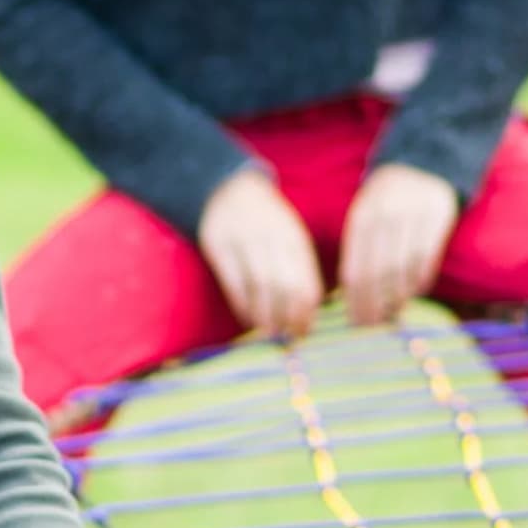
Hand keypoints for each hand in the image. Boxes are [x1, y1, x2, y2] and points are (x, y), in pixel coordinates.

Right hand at [195, 168, 324, 341]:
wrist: (227, 189)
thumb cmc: (266, 221)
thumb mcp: (290, 235)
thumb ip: (300, 268)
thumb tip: (309, 313)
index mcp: (293, 238)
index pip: (306, 283)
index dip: (306, 314)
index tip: (304, 332)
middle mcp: (270, 238)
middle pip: (283, 288)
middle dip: (286, 319)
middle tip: (286, 339)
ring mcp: (242, 241)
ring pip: (258, 288)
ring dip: (264, 317)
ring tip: (268, 333)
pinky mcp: (217, 246)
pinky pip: (232, 283)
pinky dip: (242, 306)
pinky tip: (247, 319)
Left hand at [337, 163, 459, 326]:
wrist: (420, 165)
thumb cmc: (384, 201)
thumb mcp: (363, 216)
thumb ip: (356, 250)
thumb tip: (345, 295)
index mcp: (361, 219)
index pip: (355, 269)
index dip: (355, 300)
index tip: (354, 322)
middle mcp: (386, 218)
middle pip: (379, 274)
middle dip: (374, 305)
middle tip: (373, 325)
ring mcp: (413, 218)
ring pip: (404, 269)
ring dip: (398, 297)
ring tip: (392, 313)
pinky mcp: (438, 219)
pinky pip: (428, 259)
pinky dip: (420, 281)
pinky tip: (414, 293)